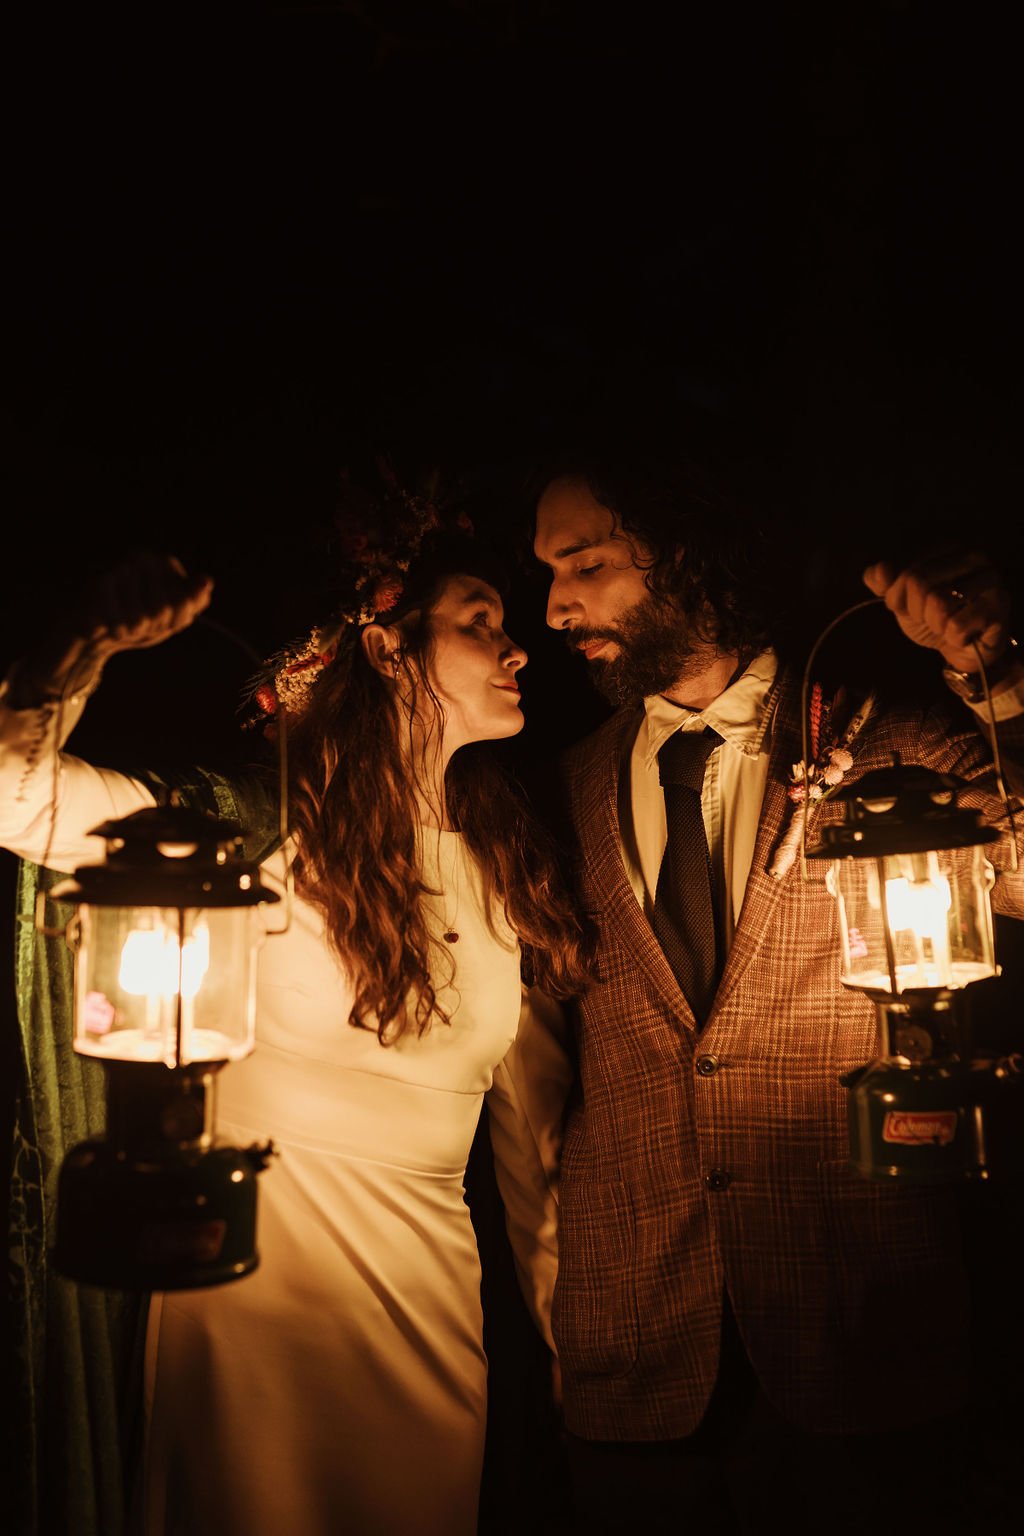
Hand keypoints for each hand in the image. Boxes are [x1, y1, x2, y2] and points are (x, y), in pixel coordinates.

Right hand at [8, 552, 213, 706]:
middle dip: (153, 625)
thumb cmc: (135, 621)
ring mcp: (117, 569)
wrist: (90, 634)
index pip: (188, 602)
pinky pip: (119, 622)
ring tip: (120, 621)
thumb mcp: (171, 616)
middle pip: (165, 609)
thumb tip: (206, 581)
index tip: (162, 619)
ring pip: (142, 618)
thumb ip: (192, 600)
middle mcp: (140, 558)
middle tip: (136, 621)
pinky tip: (105, 625)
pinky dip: (114, 631)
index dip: (176, 619)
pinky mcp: (95, 586)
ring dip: (132, 630)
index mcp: (163, 563)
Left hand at [862, 549, 1011, 675]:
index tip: (906, 606)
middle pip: (918, 583)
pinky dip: (953, 637)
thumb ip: (882, 582)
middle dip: (916, 611)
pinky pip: (956, 626)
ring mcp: (989, 578)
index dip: (896, 596)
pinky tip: (964, 633)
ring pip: (938, 604)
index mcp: (946, 547)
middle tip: (929, 617)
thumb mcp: (900, 599)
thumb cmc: (932, 617)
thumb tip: (880, 570)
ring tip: (947, 624)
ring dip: (935, 625)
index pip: (903, 569)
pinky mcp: (998, 605)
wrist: (963, 647)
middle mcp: (971, 556)